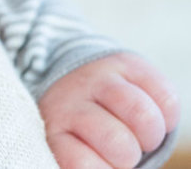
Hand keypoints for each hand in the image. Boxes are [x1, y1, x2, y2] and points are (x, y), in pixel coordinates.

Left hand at [39, 53, 179, 167]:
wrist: (76, 81)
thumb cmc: (80, 131)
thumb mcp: (71, 146)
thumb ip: (85, 158)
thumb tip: (108, 165)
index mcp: (54, 130)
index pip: (80, 162)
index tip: (102, 163)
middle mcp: (71, 100)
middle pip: (117, 141)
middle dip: (129, 154)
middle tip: (123, 150)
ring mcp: (97, 79)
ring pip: (143, 116)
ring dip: (151, 136)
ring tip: (141, 137)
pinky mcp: (125, 64)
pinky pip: (165, 97)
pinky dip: (167, 116)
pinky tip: (154, 118)